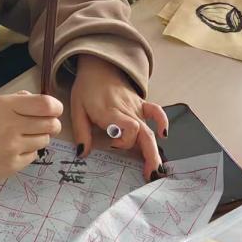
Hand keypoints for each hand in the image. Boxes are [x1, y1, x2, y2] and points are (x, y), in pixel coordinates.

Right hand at [0, 91, 61, 191]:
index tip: (53, 110)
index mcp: (6, 106)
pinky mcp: (12, 166)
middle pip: (52, 124)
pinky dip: (27, 152)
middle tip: (41, 125)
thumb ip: (16, 100)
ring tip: (20, 138)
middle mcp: (11, 126)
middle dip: (51, 124)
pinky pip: (33, 156)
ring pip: (44, 141)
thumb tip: (39, 101)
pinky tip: (11, 150)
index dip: (55, 107)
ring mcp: (12, 148)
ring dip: (38, 138)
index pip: (46, 105)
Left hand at [71, 55, 167, 179]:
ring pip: (149, 129)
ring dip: (155, 149)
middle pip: (144, 133)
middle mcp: (127, 110)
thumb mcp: (76, 109)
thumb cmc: (86, 89)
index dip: (125, 141)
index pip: (129, 128)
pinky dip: (163, 122)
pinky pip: (156, 112)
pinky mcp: (141, 104)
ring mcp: (136, 107)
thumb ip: (81, 132)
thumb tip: (82, 153)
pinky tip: (164, 135)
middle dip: (149, 155)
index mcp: (110, 112)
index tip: (113, 145)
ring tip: (156, 168)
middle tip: (150, 174)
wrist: (98, 66)